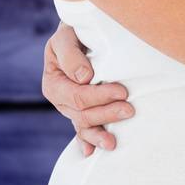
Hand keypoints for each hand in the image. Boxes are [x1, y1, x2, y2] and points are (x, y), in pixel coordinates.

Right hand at [42, 22, 133, 155]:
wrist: (79, 32)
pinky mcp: (81, 110)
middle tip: (130, 110)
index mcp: (54, 83)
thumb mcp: (66, 37)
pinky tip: (91, 152)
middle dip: (106, 113)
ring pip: (83, 125)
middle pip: (82, 113)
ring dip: (99, 133)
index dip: (100, 96)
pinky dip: (87, 141)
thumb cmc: (73, 32)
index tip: (122, 92)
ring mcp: (70, 107)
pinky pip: (82, 129)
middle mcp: (60, 99)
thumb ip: (71, 55)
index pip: (77, 96)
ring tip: (113, 143)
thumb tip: (84, 78)